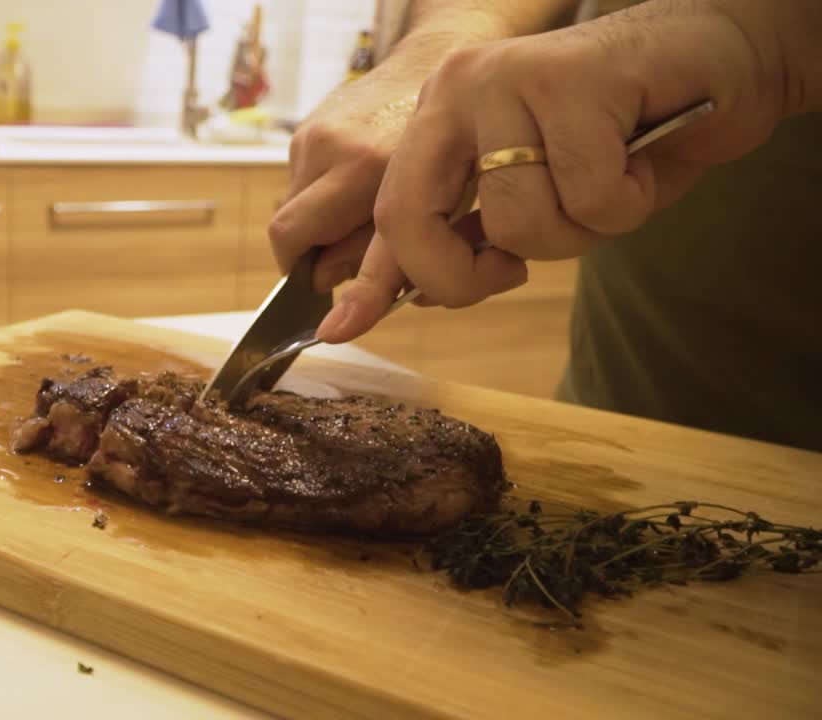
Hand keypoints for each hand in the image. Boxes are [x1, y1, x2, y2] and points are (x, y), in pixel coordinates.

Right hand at [267, 65, 420, 293]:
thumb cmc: (448, 149)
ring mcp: (313, 132)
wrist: (433, 67)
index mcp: (367, 167)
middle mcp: (331, 146)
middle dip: (308, 254)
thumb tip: (323, 280)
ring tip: (359, 217)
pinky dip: (322, 199)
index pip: (295, 236)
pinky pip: (301, 183)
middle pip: (285, 228)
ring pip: (293, 207)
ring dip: (318, 226)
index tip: (313, 295)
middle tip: (339, 263)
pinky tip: (355, 187)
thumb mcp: (434, 209)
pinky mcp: (306, 126)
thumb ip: (380, 254)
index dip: (300, 276)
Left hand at [317, 0, 792, 342]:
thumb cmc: (622, 140)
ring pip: (517, 223)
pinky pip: (589, 198)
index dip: (372, 279)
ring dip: (580, 230)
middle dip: (464, 277)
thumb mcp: (533, 199)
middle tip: (516, 271)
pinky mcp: (569, 79)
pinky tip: (640, 155)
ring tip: (609, 180)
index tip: (344, 327)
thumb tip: (409, 295)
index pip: (388, 211)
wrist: (717, 62)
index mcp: (437, 119)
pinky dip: (629, 200)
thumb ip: (471, 238)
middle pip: (413, 221)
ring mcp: (507, 80)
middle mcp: (456, 90)